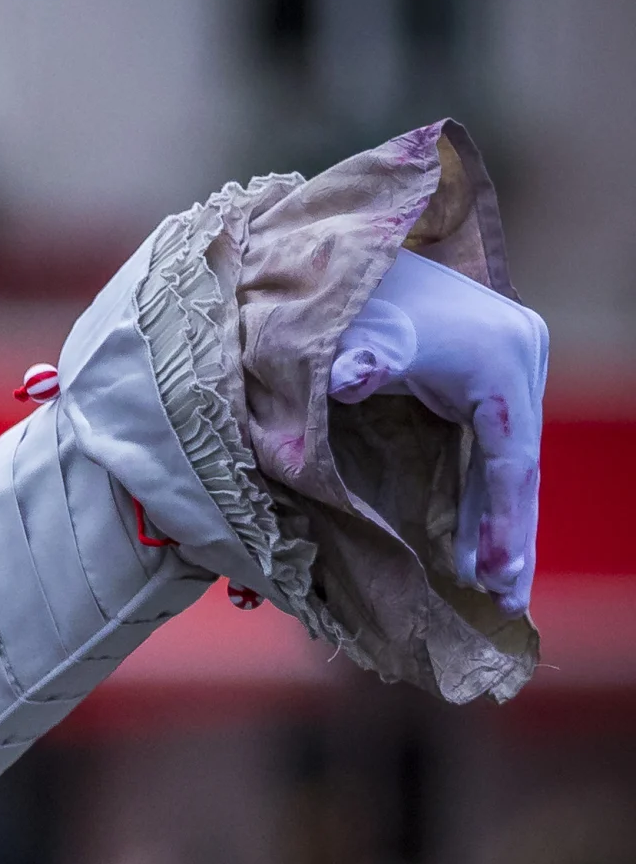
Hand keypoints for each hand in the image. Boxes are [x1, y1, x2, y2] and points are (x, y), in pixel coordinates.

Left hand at [329, 245, 545, 610]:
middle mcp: (520, 361)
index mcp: (499, 360)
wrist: (344, 256)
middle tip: (505, 607)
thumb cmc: (345, 300)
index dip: (501, 521)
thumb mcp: (351, 332)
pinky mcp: (488, 378)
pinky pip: (492, 453)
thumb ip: (358, 359)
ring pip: (509, 465)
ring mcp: (510, 369)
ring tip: (497, 593)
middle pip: (519, 469)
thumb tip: (351, 378)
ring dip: (502, 527)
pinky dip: (485, 500)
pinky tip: (475, 548)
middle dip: (513, 539)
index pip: (508, 457)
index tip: (491, 575)